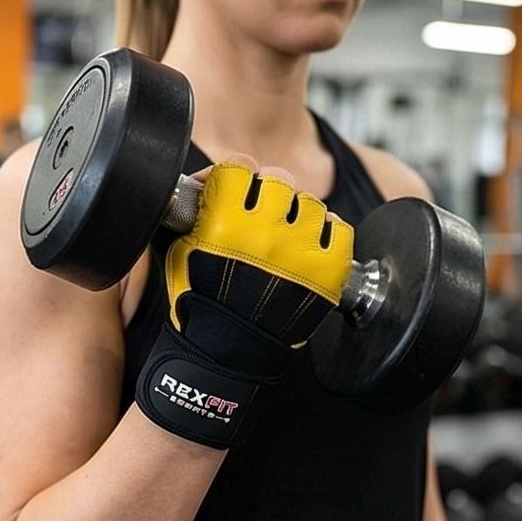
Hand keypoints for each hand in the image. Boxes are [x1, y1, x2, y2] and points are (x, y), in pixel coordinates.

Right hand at [134, 155, 352, 448]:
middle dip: (271, 195)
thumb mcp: (182, 247)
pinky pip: (340, 231)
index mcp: (224, 223)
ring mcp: (298, 252)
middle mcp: (264, 233)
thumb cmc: (201, 300)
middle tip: (265, 215)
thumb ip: (198, 207)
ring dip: (300, 215)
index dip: (239, 180)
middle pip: (279, 181)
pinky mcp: (327, 271)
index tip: (239, 191)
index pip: (240, 169)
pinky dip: (329, 235)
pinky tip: (312, 246)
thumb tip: (210, 176)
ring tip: (289, 236)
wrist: (227, 351)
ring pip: (311, 204)